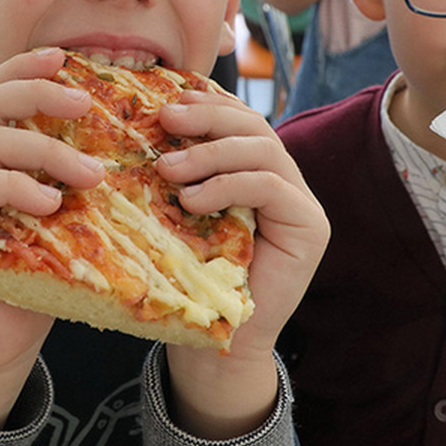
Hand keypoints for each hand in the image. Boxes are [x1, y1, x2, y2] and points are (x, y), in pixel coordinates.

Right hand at [0, 48, 105, 428]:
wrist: (1, 342)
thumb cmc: (42, 275)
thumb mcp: (69, 217)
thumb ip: (80, 177)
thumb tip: (138, 139)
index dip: (25, 68)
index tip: (65, 57)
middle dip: (35, 94)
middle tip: (84, 105)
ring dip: (42, 150)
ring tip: (90, 174)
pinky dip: (13, 187)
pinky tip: (50, 204)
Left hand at [154, 90, 329, 437]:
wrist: (217, 345)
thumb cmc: (190, 280)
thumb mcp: (177, 215)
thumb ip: (175, 174)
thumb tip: (136, 125)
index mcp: (253, 169)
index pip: (238, 119)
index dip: (206, 103)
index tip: (166, 100)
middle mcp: (284, 179)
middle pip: (254, 125)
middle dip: (208, 116)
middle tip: (166, 119)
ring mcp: (302, 201)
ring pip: (264, 149)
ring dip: (212, 152)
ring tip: (169, 168)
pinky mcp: (310, 226)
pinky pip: (272, 186)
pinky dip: (229, 184)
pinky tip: (193, 200)